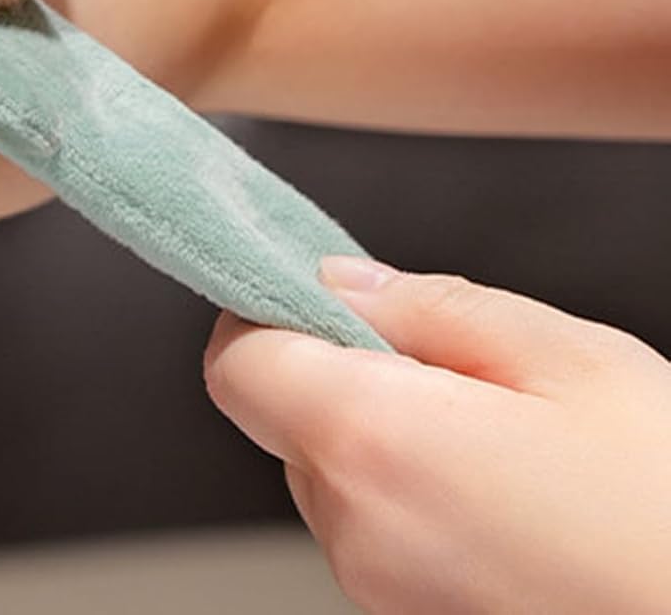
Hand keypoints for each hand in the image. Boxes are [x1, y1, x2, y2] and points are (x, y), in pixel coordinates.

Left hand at [203, 258, 670, 613]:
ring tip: (504, 436)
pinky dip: (414, 493)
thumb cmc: (670, 508)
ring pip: (334, 474)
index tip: (320, 291)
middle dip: (342, 370)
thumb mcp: (566, 357)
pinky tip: (510, 492)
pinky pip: (379, 529)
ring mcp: (384, 594)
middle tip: (450, 361)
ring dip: (384, 435)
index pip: (237, 365)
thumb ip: (427, 305)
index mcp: (372, 444)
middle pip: (285, 417)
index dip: (266, 314)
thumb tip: (342, 282)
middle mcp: (357, 531)